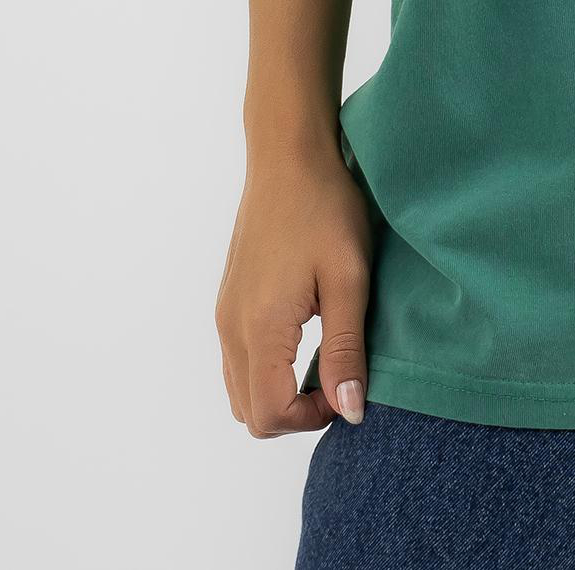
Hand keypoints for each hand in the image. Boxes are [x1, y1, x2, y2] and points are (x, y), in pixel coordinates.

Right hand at [215, 137, 374, 436]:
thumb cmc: (325, 208)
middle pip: (250, 413)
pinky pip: (238, 360)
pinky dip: (267, 368)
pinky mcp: (228, 299)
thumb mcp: (348, 278)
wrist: (288, 156)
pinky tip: (304, 333)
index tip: (346, 384)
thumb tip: (349, 411)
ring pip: (240, 389)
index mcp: (259, 328)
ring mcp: (224, 314)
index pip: (270, 415)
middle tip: (338, 375)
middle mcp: (231, 328)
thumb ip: (345, 350)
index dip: (313, 417)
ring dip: (280, 392)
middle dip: (295, 412)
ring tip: (324, 355)